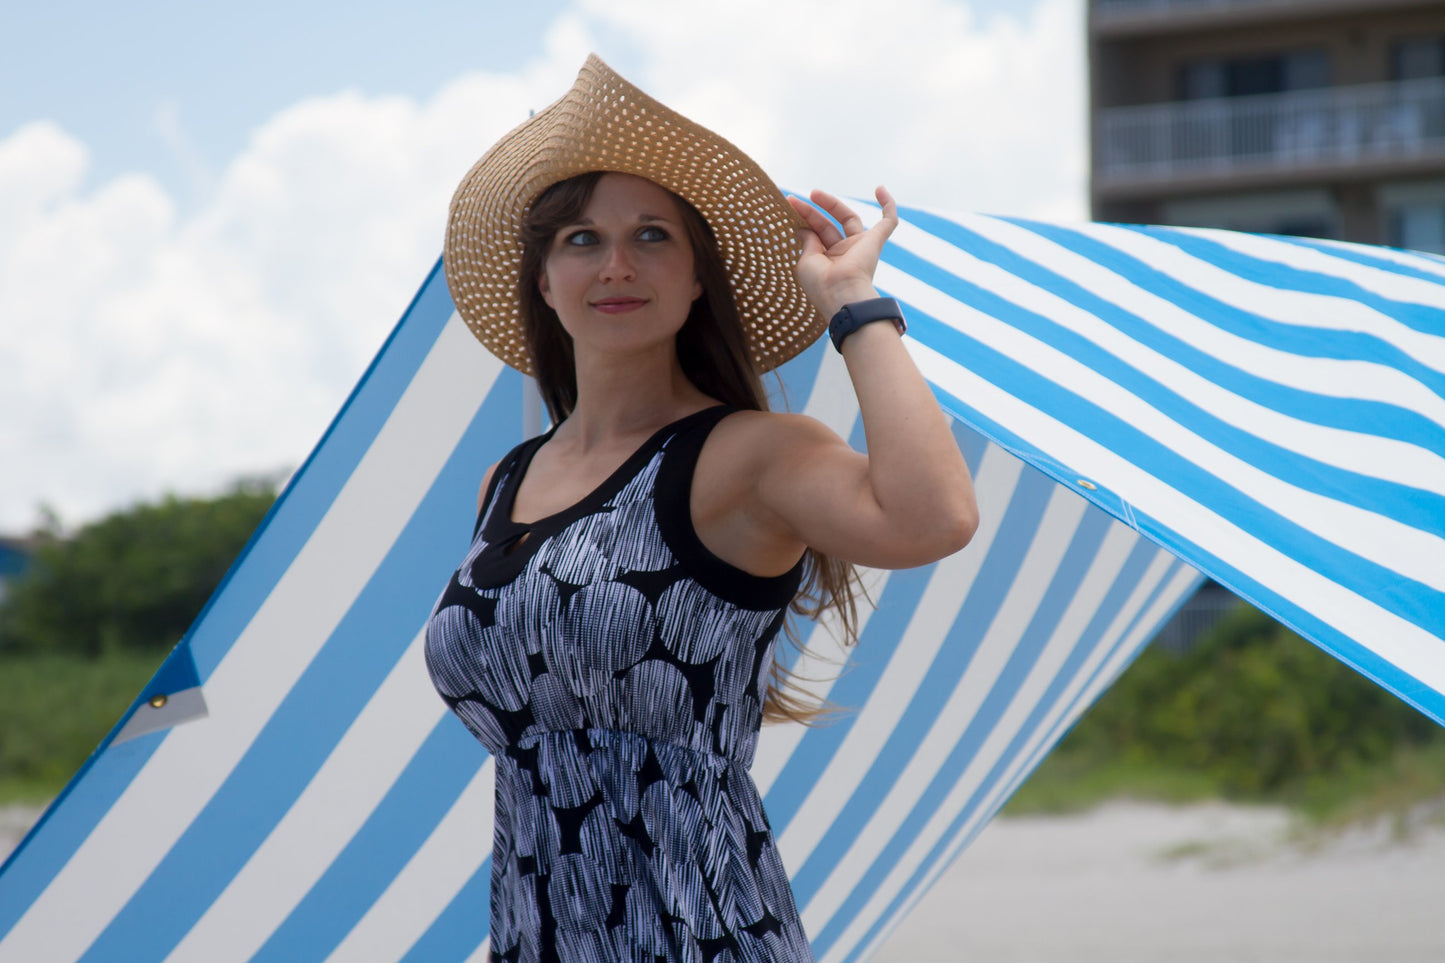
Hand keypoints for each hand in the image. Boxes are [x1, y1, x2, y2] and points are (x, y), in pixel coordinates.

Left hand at [787, 185, 898, 318]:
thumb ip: (807, 242)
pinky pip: (888, 221)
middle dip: (811, 211)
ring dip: (831, 203)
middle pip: (828, 225)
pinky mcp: (876, 241)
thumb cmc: (821, 283)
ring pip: (849, 217)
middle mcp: (844, 253)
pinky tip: (880, 188)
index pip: (816, 235)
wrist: (840, 292)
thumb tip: (803, 228)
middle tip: (794, 200)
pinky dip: (888, 205)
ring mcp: (861, 246)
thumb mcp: (806, 260)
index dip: (803, 220)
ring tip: (813, 193)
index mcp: (828, 261)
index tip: (790, 207)